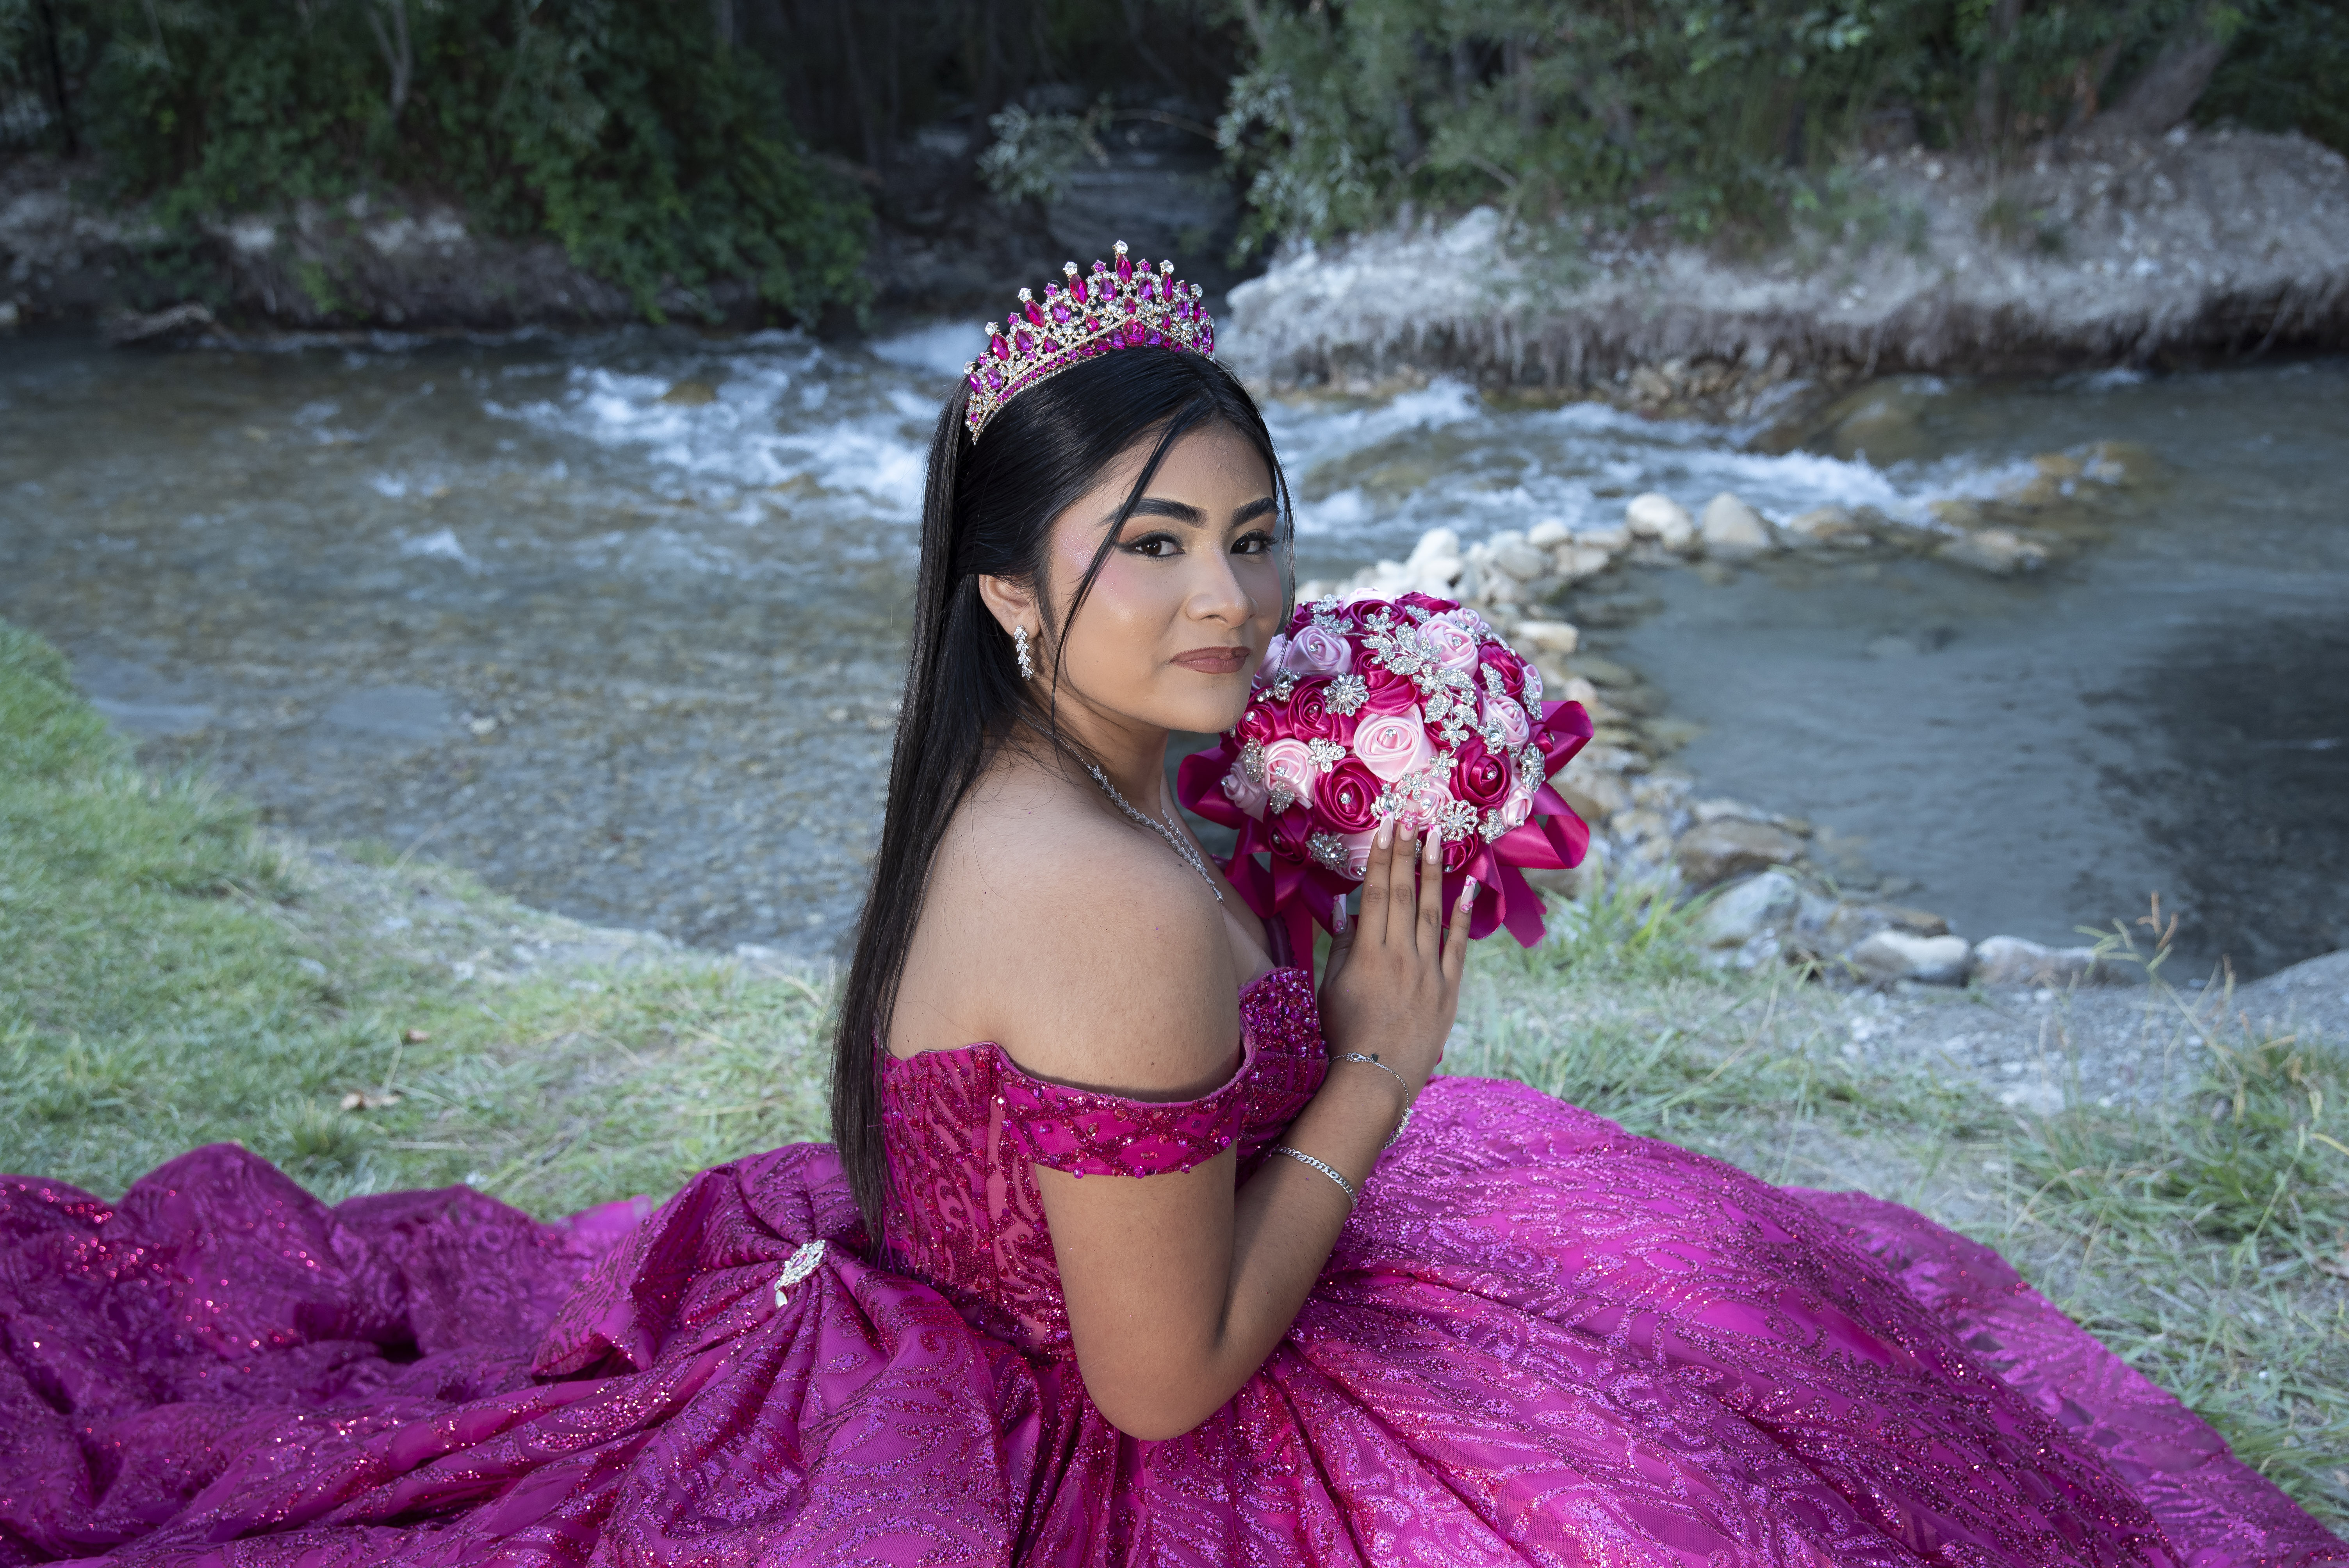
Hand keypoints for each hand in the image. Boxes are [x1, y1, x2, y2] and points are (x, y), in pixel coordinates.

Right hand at [1316, 820, 1473, 1101]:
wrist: (1375, 1078)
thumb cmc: (1343, 1034)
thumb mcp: (1330, 987)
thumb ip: (1341, 945)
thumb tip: (1347, 907)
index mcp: (1367, 952)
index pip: (1375, 894)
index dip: (1381, 858)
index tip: (1386, 827)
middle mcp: (1399, 955)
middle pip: (1402, 894)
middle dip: (1406, 853)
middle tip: (1411, 818)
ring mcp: (1428, 970)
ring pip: (1431, 911)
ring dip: (1433, 872)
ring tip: (1436, 839)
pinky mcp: (1448, 988)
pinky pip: (1458, 945)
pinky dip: (1464, 915)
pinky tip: (1469, 887)